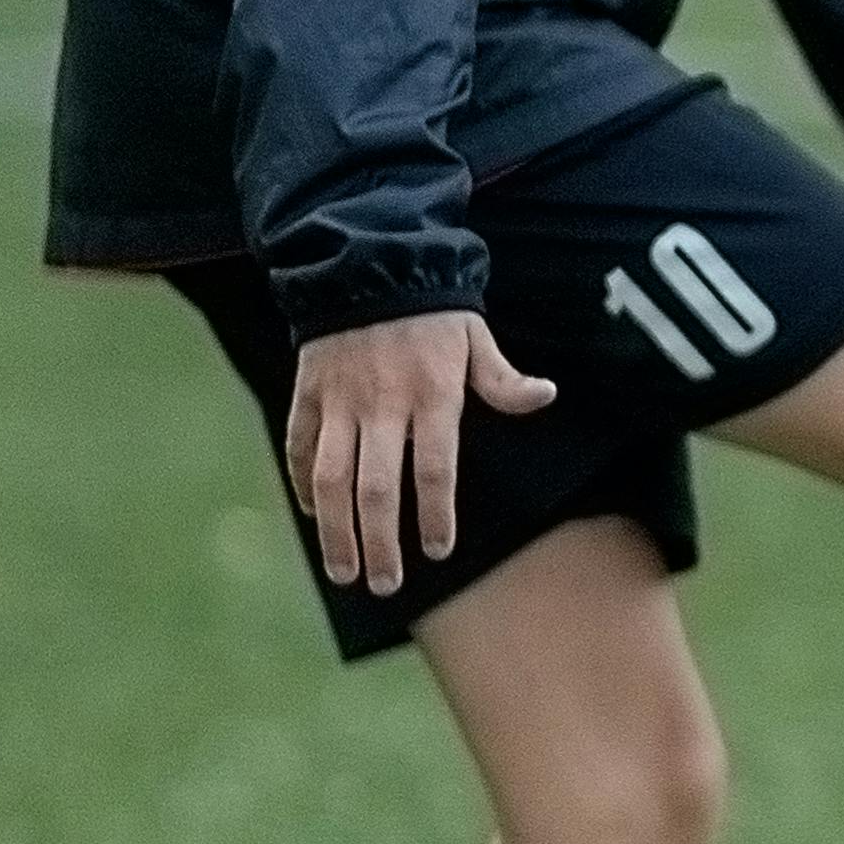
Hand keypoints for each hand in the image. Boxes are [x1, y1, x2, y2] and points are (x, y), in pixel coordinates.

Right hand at [284, 308, 556, 595]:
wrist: (367, 260)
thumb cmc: (432, 309)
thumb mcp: (474, 337)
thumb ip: (502, 379)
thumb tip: (545, 396)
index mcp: (431, 394)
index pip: (434, 468)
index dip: (435, 513)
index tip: (438, 550)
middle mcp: (382, 404)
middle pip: (376, 488)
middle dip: (379, 542)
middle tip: (384, 583)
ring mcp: (339, 401)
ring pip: (330, 478)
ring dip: (334, 530)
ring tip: (343, 571)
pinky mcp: (308, 393)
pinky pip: (298, 447)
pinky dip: (301, 485)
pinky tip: (313, 515)